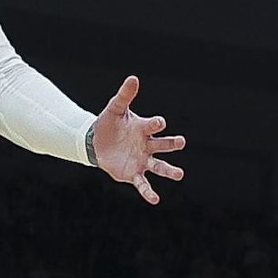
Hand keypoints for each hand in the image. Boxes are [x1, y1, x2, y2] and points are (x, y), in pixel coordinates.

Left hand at [87, 80, 185, 203]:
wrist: (96, 142)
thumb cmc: (109, 123)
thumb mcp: (115, 109)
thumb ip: (125, 95)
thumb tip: (133, 78)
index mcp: (144, 128)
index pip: (154, 125)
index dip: (156, 124)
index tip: (159, 123)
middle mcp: (147, 145)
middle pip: (163, 145)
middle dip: (172, 144)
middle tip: (181, 142)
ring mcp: (142, 160)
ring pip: (159, 166)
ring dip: (169, 170)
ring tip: (180, 174)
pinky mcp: (133, 174)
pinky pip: (143, 184)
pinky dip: (149, 192)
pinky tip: (155, 199)